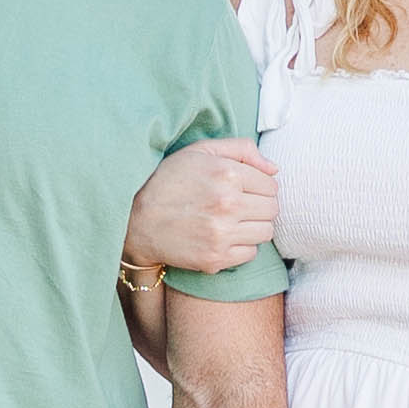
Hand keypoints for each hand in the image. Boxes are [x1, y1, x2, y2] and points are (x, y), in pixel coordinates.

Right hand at [123, 137, 278, 280]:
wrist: (134, 219)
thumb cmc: (169, 180)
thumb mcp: (201, 151)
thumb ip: (242, 149)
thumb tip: (274, 169)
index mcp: (227, 173)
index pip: (271, 186)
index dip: (259, 187)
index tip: (244, 189)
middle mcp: (228, 204)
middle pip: (272, 210)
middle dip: (260, 207)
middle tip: (239, 206)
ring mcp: (222, 234)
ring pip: (266, 232)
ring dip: (253, 227)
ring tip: (232, 221)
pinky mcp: (215, 258)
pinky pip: (250, 254)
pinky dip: (241, 247)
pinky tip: (223, 237)